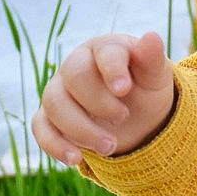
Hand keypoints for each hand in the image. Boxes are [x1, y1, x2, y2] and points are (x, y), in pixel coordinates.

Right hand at [31, 31, 176, 165]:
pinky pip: (41, 128)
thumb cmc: (145, 89)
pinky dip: (55, 145)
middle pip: (74, 77)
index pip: (103, 53)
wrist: (135, 118)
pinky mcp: (49, 117)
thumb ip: (152, 59)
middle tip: (123, 118)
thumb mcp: (155, 77)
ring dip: (81, 129)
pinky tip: (76, 159)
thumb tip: (152, 36)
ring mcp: (59, 91)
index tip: (124, 90)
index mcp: (104, 48)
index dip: (112, 70)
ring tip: (110, 147)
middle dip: (98, 102)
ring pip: (55, 104)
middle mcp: (76, 65)